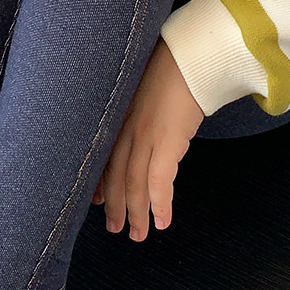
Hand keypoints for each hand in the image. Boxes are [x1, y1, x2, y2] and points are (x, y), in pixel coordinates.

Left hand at [93, 36, 204, 240]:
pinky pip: (160, 181)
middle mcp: (126, 128)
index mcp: (119, 116)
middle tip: (116, 229)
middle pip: (115, 176)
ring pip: (134, 184)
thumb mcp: (146, 90)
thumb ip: (139, 110)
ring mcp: (145, 135)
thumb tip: (146, 125)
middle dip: (115, 206)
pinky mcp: (168, 140)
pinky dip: (160, 204)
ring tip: (138, 234)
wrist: (191, 54)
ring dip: (137, 213)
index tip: (97, 202)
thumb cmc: (174, 67)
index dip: (100, 183)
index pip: (103, 157)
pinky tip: (163, 221)